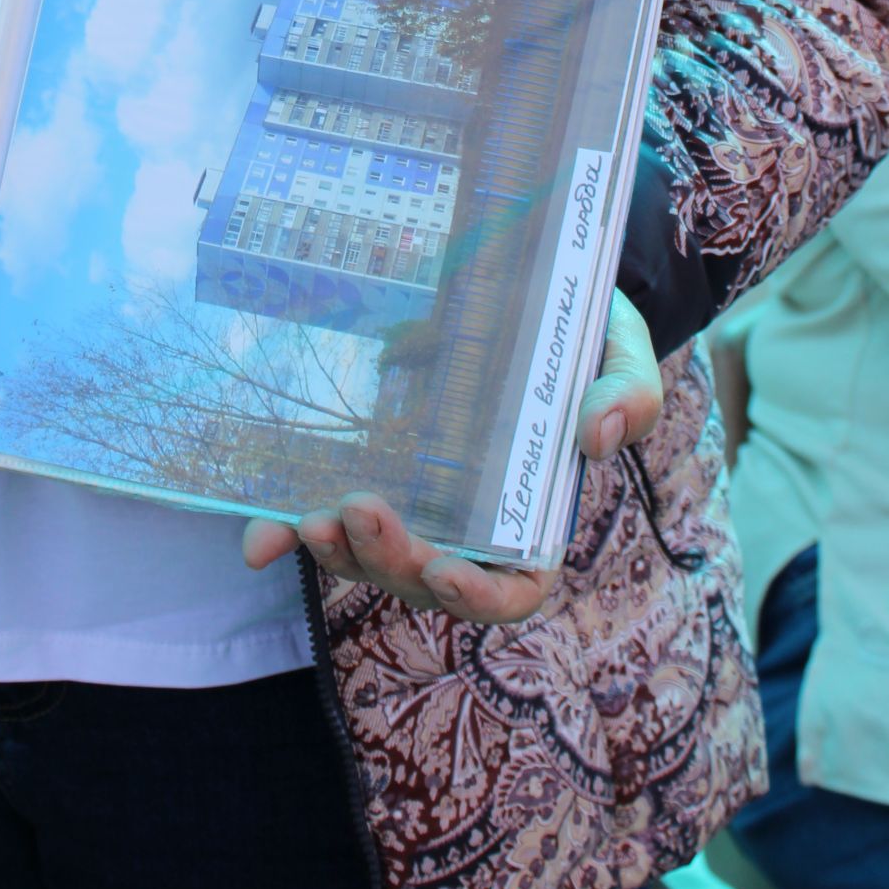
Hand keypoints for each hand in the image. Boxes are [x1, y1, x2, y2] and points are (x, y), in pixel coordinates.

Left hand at [242, 288, 663, 625]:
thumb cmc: (584, 337)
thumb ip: (629, 395)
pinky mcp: (370, 464)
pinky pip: (327, 510)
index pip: (510, 587)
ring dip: (336, 551)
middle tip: (359, 510)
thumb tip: (598, 436)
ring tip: (309, 519)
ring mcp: (414, 499)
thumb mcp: (622, 355)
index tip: (443, 570)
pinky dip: (289, 532)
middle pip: (423, 576)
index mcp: (535, 517)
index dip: (476, 594)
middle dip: (387, 559)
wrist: (530, 294)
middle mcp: (468, 524)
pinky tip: (259, 537)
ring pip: (370, 556)